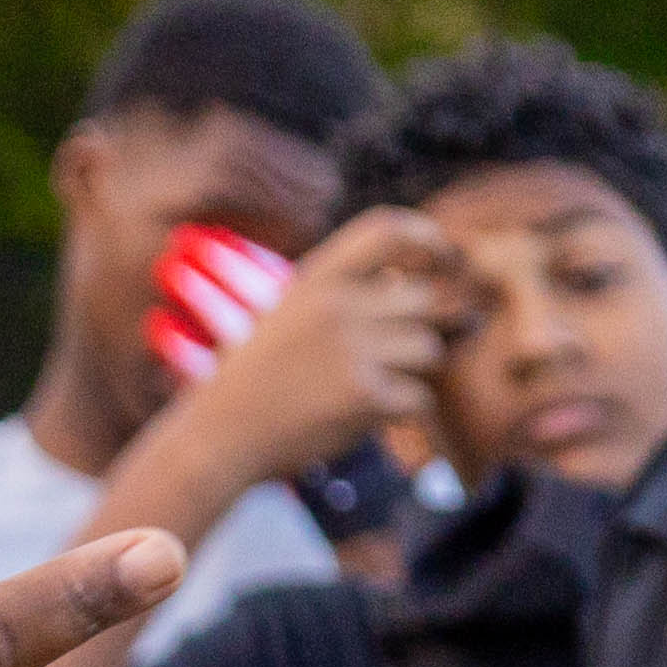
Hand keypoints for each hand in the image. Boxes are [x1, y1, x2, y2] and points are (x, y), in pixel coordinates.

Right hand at [154, 207, 466, 485]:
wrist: (219, 437)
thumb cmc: (261, 378)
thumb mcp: (291, 315)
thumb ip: (349, 294)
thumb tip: (435, 286)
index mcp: (315, 279)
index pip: (388, 230)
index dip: (430, 239)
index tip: (447, 260)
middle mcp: (335, 306)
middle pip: (427, 302)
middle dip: (423, 329)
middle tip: (394, 356)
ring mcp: (351, 350)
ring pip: (429, 351)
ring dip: (413, 373)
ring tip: (369, 386)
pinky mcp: (365, 396)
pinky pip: (420, 396)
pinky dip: (402, 410)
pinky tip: (364, 414)